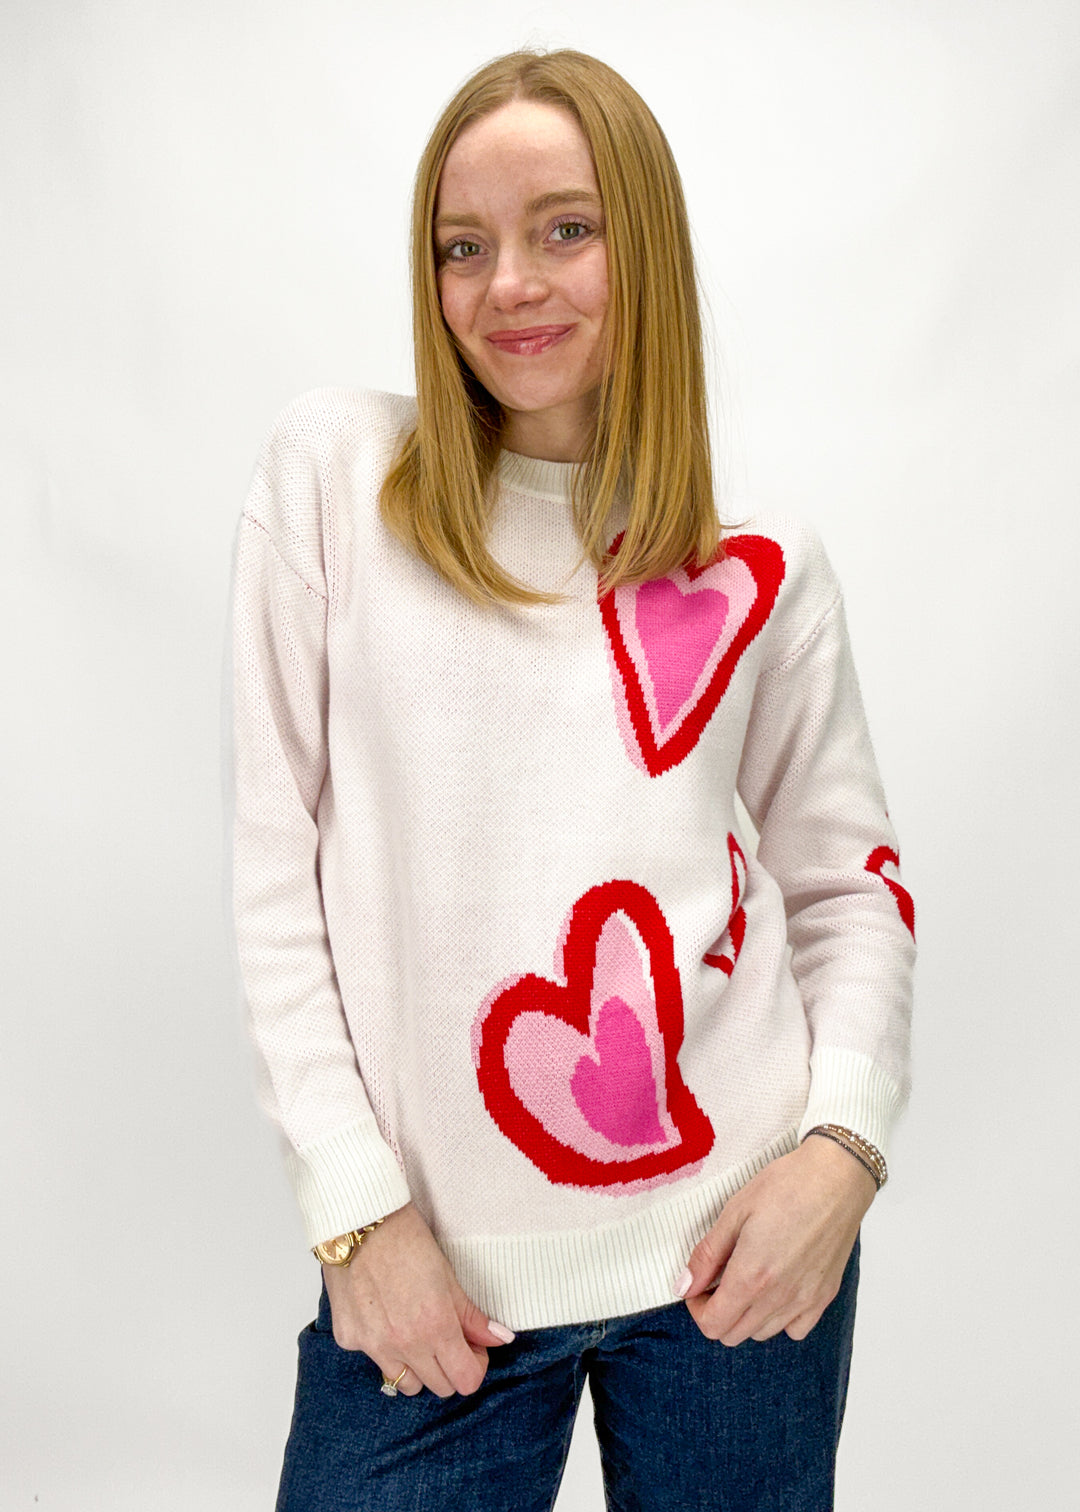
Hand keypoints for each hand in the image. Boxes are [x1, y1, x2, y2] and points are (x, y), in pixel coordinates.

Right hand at [321, 1200, 515, 1396]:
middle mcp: (403, 1344)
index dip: (475, 1367)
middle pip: (439, 1387)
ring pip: (405, 1383)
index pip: (465, 1381)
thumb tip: (499, 1339)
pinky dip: (383, 1347)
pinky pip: (375, 1359)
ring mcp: (372, 1345)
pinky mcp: (347, 1339)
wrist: (358, 1220)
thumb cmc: (405, 1239)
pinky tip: (383, 1316)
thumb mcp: (447, 1275)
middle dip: (449, 1366)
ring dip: (417, 1366)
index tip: (473, 1348)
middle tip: (447, 1337)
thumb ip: (472, 1315)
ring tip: (415, 1332)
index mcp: (434, 1327)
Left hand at [678, 1136, 876, 1344]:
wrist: (837, 1178)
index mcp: (751, 1276)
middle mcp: (778, 1297)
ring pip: (762, 1333)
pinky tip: (777, 1288)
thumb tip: (684, 1285)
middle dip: (717, 1312)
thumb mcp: (735, 1211)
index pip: (713, 1325)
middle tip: (718, 1280)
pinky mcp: (824, 1296)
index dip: (697, 1308)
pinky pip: (796, 1329)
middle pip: (734, 1334)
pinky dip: (780, 1318)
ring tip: (747, 1279)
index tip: (698, 1285)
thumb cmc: (786, 1186)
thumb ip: (708, 1254)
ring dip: (746, 1315)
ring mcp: (805, 1301)